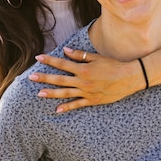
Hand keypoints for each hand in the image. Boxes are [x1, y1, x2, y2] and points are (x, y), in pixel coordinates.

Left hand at [28, 47, 145, 111]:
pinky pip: (77, 105)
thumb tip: (65, 51)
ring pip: (65, 93)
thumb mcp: (96, 57)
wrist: (129, 78)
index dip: (49, 60)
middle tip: (31, 77)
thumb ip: (79, 55)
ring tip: (39, 93)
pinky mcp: (92, 100)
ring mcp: (87, 92)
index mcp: (83, 69)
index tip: (38, 58)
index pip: (62, 63)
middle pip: (60, 79)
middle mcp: (83, 81)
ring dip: (51, 93)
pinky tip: (57, 109)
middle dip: (45, 78)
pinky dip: (67, 107)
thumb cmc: (113, 65)